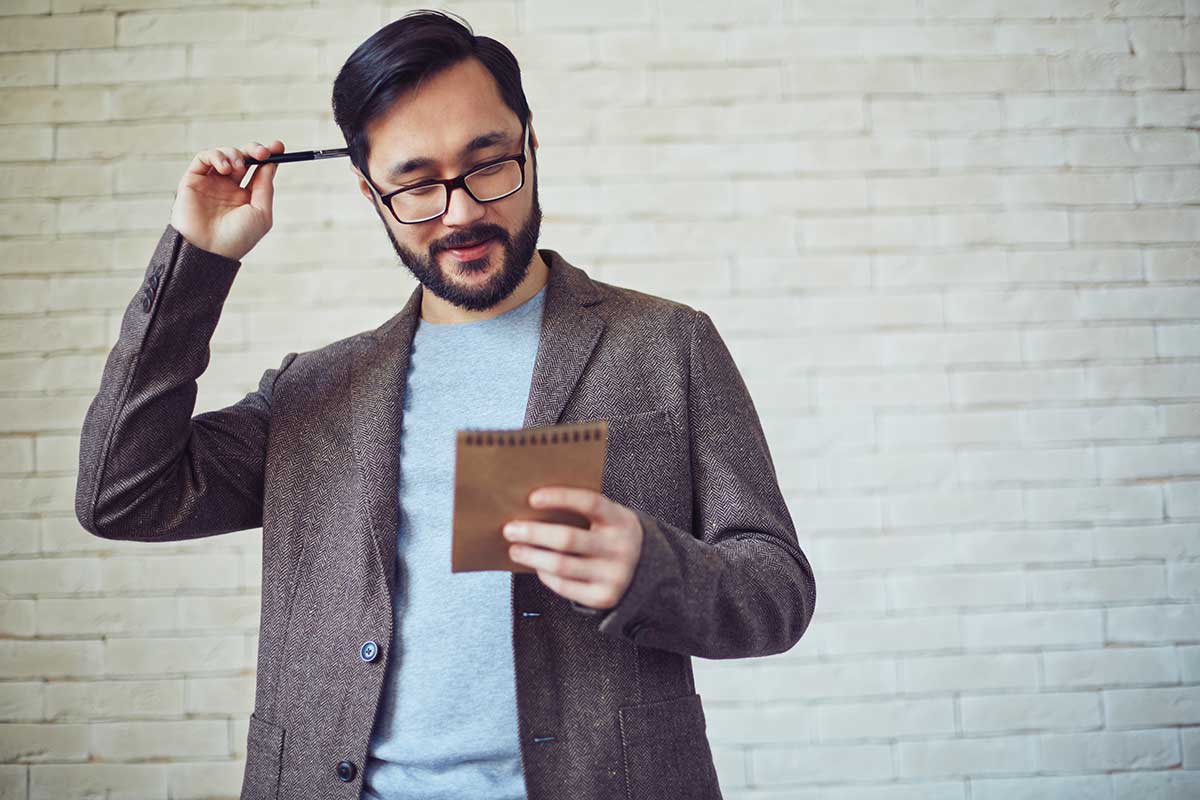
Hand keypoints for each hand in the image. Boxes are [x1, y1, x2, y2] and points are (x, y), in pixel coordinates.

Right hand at [170, 139, 284, 260]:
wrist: (209, 250)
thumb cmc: (238, 238)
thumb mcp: (261, 213)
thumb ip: (265, 186)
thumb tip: (272, 163)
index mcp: (246, 197)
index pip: (258, 170)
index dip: (269, 156)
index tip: (279, 146)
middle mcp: (228, 188)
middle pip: (243, 158)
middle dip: (254, 150)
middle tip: (262, 152)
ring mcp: (210, 183)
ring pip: (224, 154)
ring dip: (235, 154)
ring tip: (238, 168)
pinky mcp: (193, 180)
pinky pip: (204, 158)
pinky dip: (216, 156)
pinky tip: (224, 168)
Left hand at [503, 487, 643, 610]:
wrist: (646, 571)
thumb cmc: (611, 536)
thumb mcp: (609, 519)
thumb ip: (582, 512)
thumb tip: (532, 509)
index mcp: (621, 520)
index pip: (589, 503)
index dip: (560, 498)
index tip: (533, 498)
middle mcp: (620, 548)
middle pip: (567, 539)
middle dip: (533, 533)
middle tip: (510, 529)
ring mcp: (614, 575)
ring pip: (560, 566)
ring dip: (532, 556)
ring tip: (515, 549)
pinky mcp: (604, 597)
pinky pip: (564, 587)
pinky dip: (545, 575)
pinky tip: (537, 567)